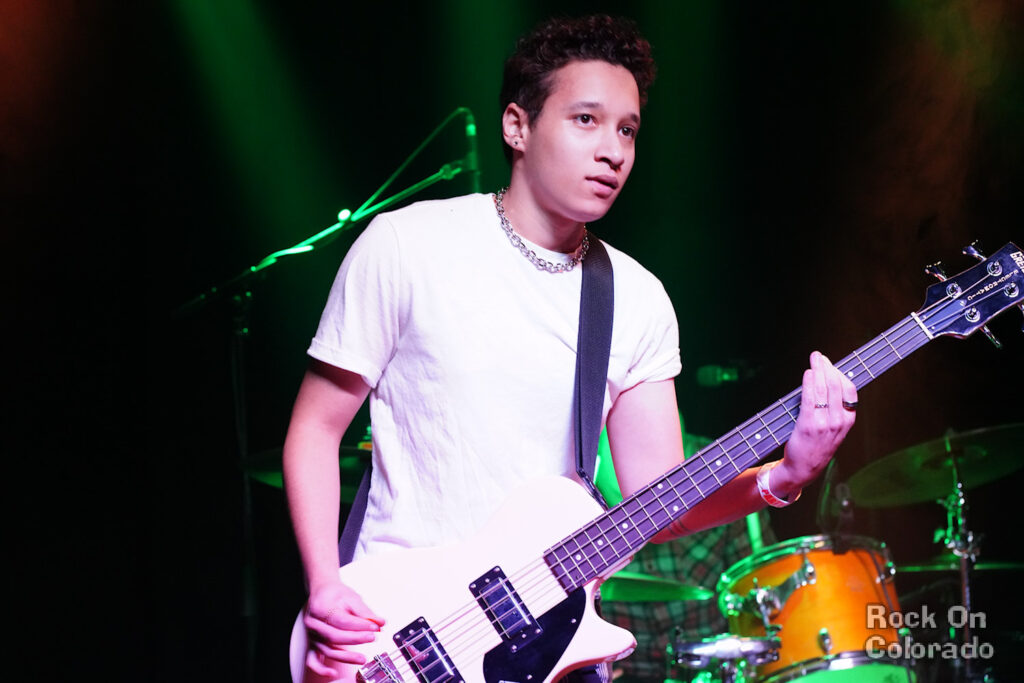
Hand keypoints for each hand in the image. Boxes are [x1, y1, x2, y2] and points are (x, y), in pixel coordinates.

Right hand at [303, 579, 384, 676]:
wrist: (322, 592)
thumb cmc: (335, 594)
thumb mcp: (352, 597)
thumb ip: (365, 612)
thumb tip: (379, 622)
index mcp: (321, 608)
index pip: (342, 621)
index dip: (360, 626)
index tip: (375, 627)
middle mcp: (314, 623)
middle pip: (335, 636)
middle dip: (356, 639)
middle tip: (372, 637)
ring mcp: (312, 635)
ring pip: (328, 650)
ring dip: (346, 657)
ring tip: (363, 658)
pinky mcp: (312, 644)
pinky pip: (312, 660)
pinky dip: (321, 669)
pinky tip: (332, 672)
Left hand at [773, 351, 856, 493]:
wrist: (803, 469)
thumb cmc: (816, 446)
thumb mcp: (834, 429)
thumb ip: (834, 409)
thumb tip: (827, 382)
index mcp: (848, 420)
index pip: (849, 390)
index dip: (840, 373)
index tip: (830, 363)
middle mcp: (839, 421)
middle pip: (836, 386)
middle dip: (828, 367)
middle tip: (819, 356)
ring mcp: (824, 423)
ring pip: (824, 389)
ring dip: (818, 370)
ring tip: (813, 359)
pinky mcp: (809, 425)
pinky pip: (810, 399)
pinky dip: (809, 383)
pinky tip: (808, 374)